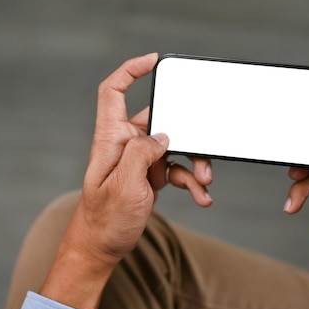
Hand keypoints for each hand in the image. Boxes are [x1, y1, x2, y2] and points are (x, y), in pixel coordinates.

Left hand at [39, 53, 211, 308]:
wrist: (102, 247)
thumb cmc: (104, 219)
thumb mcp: (124, 186)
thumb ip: (141, 154)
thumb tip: (163, 135)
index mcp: (111, 138)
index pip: (113, 91)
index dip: (130, 70)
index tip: (154, 61)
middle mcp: (124, 143)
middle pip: (159, 120)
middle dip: (186, 134)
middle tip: (204, 150)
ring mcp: (138, 159)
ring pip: (174, 145)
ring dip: (194, 161)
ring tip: (205, 182)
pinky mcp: (149, 174)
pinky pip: (176, 168)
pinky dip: (191, 179)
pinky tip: (201, 196)